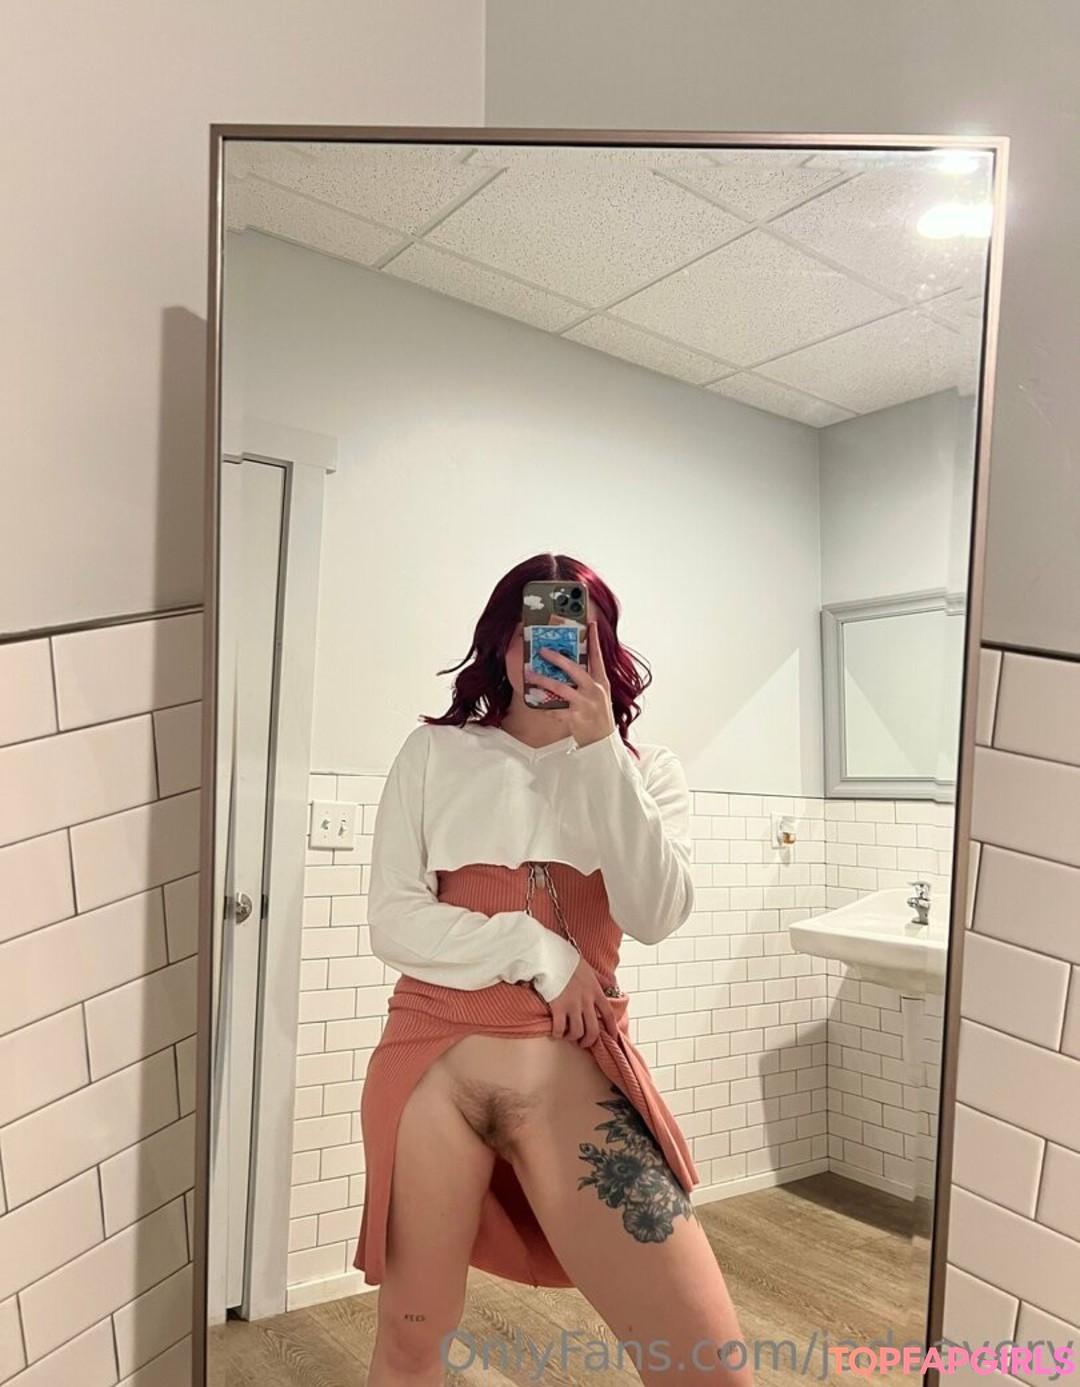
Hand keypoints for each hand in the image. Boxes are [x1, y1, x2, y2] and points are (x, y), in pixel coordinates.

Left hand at [530, 618, 616, 749]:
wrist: (602, 743)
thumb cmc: (598, 716)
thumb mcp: (599, 695)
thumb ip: (588, 680)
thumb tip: (570, 665)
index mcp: (601, 682)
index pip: (598, 657)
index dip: (594, 640)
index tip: (589, 625)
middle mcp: (594, 691)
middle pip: (574, 669)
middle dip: (557, 658)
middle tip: (543, 650)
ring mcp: (585, 704)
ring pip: (560, 688)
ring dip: (543, 679)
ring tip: (529, 674)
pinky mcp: (575, 718)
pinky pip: (555, 709)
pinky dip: (544, 704)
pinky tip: (535, 700)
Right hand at [547, 955, 618, 1046]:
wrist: (550, 955)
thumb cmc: (567, 959)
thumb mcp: (589, 968)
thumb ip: (599, 979)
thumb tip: (610, 985)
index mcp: (595, 990)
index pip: (608, 1013)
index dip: (611, 1028)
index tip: (612, 1036)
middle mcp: (586, 1000)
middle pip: (593, 1029)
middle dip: (589, 1040)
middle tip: (583, 1042)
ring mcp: (572, 1005)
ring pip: (577, 1031)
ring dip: (573, 1038)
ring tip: (568, 1037)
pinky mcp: (558, 1007)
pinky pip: (559, 1028)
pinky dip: (557, 1034)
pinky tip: (555, 1033)